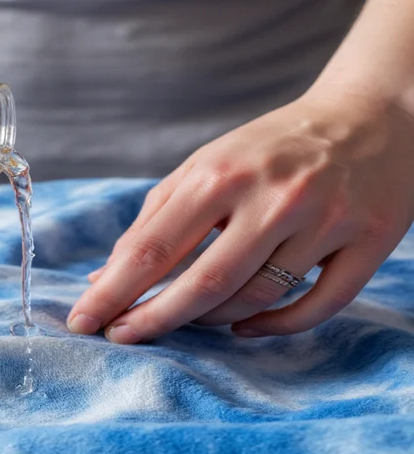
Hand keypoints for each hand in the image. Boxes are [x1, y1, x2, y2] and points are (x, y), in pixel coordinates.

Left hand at [67, 87, 413, 341]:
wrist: (368, 116)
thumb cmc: (268, 148)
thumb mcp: (205, 165)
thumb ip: (154, 219)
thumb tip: (105, 276)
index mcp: (222, 173)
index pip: (154, 248)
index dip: (114, 291)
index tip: (83, 321)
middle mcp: (275, 197)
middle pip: (203, 283)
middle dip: (153, 319)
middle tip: (120, 338)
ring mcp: (326, 221)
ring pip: (256, 298)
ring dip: (209, 319)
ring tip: (184, 317)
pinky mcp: (370, 241)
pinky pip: (316, 306)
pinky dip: (273, 327)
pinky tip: (241, 326)